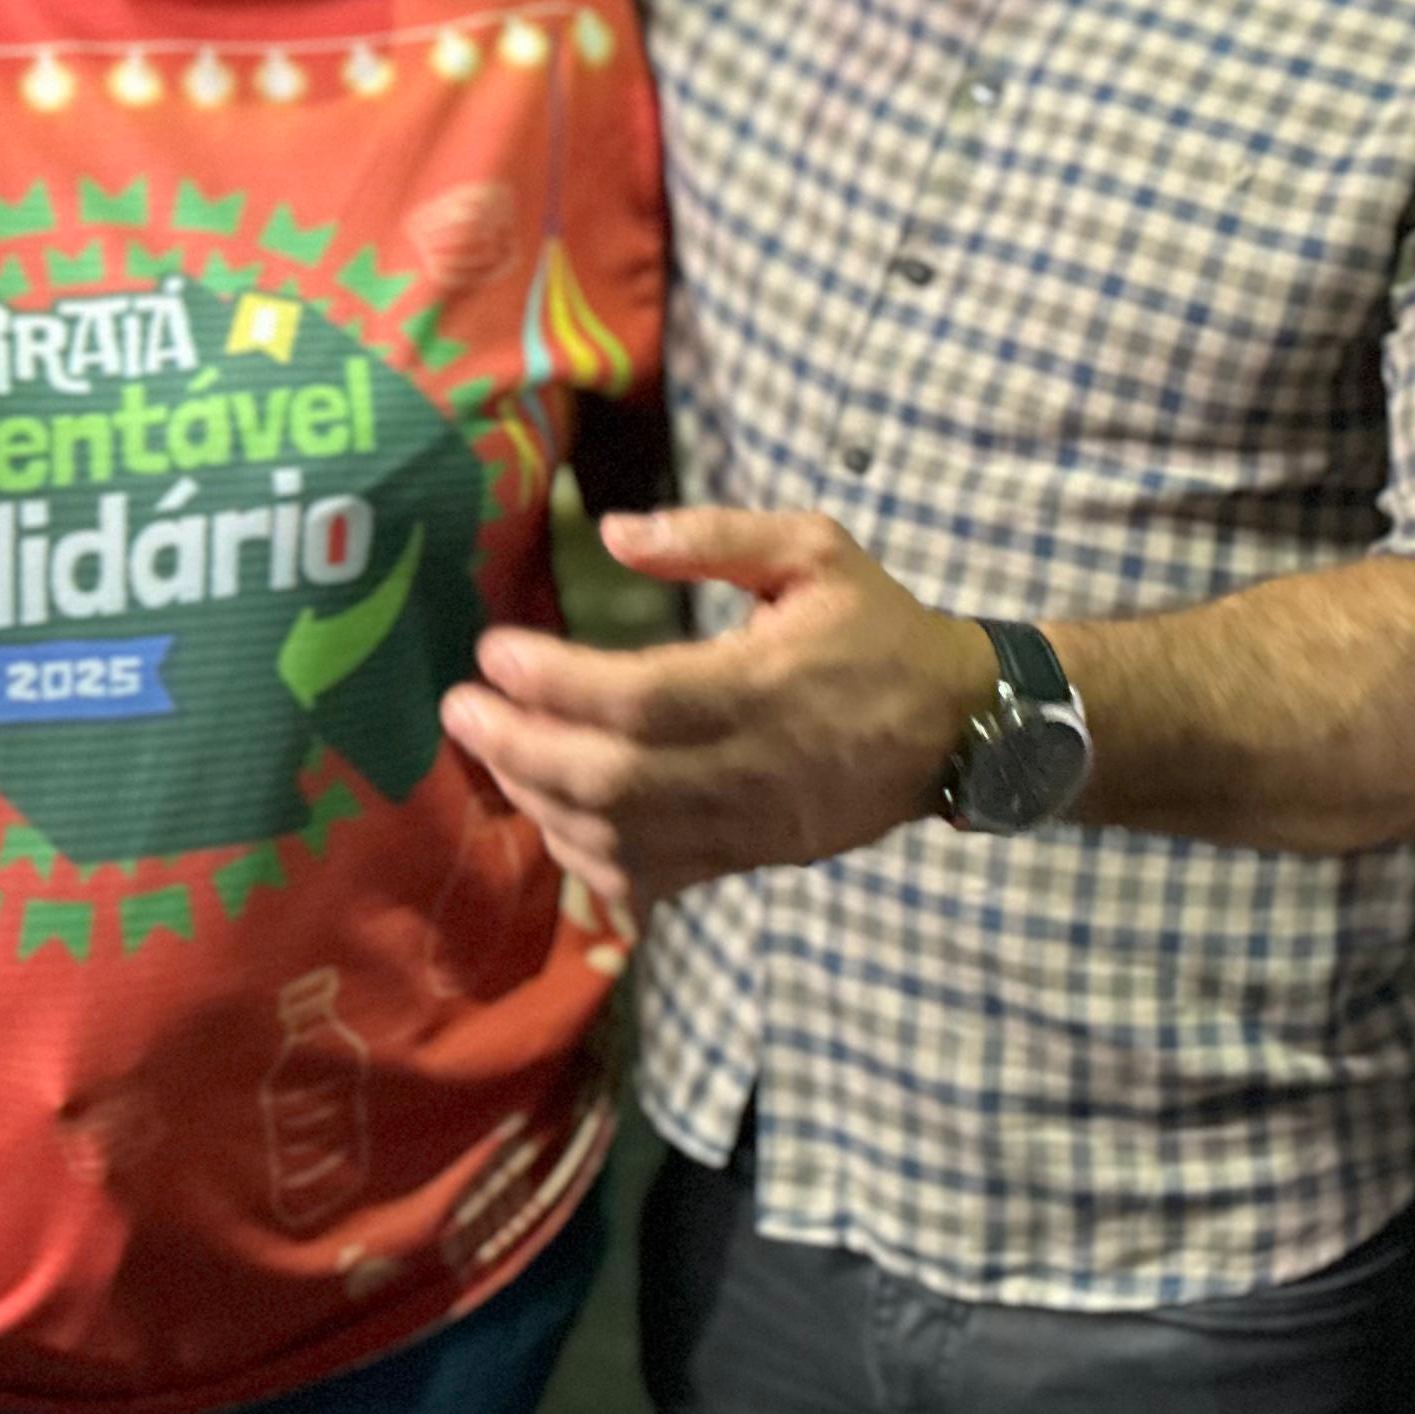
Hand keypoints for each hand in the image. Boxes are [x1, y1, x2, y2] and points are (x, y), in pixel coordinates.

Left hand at [437, 507, 996, 918]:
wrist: (957, 728)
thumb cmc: (878, 626)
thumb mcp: (816, 549)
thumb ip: (716, 536)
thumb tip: (614, 533)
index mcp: (766, 684)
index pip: (640, 699)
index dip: (555, 682)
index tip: (492, 650)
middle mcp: (750, 767)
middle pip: (610, 780)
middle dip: (517, 747)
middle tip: (457, 707)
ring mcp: (745, 827)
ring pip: (618, 839)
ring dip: (538, 800)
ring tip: (492, 748)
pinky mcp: (744, 860)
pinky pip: (647, 880)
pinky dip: (583, 855)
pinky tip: (547, 810)